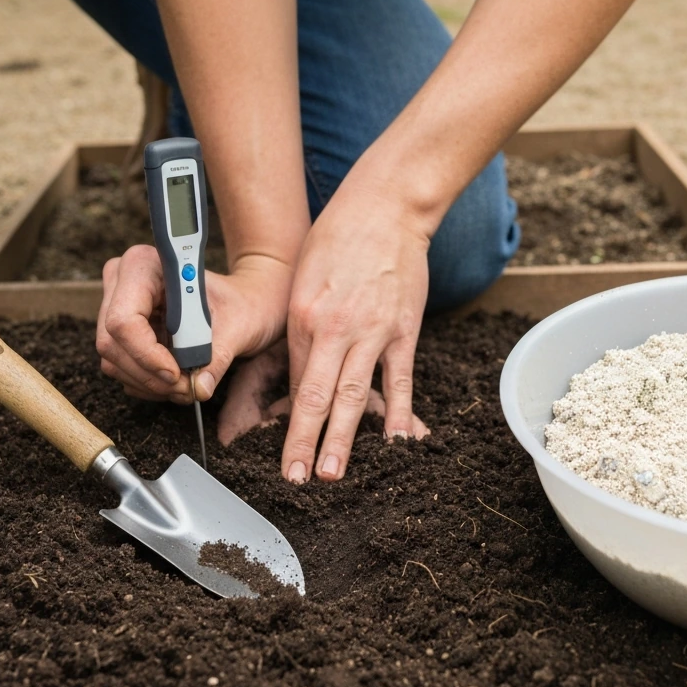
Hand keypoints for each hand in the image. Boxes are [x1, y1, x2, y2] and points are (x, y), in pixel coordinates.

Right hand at [96, 246, 290, 402]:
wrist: (244, 302)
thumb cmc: (241, 303)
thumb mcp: (237, 327)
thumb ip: (217, 356)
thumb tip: (199, 388)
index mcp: (146, 265)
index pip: (124, 319)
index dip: (146, 353)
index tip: (177, 374)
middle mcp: (123, 282)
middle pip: (113, 344)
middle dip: (151, 375)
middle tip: (188, 387)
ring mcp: (115, 307)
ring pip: (114, 361)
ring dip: (151, 383)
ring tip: (188, 384)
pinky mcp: (119, 333)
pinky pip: (121, 368)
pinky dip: (149, 383)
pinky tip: (176, 378)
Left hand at [281, 177, 431, 482]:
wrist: (385, 207)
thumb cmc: (339, 237)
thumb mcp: (305, 278)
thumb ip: (304, 325)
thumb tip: (308, 370)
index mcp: (303, 317)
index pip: (295, 380)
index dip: (287, 419)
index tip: (281, 448)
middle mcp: (334, 329)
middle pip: (316, 397)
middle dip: (303, 442)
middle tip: (295, 479)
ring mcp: (373, 332)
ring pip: (354, 396)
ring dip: (342, 439)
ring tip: (332, 473)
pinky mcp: (404, 330)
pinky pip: (399, 379)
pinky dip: (399, 413)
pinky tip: (397, 443)